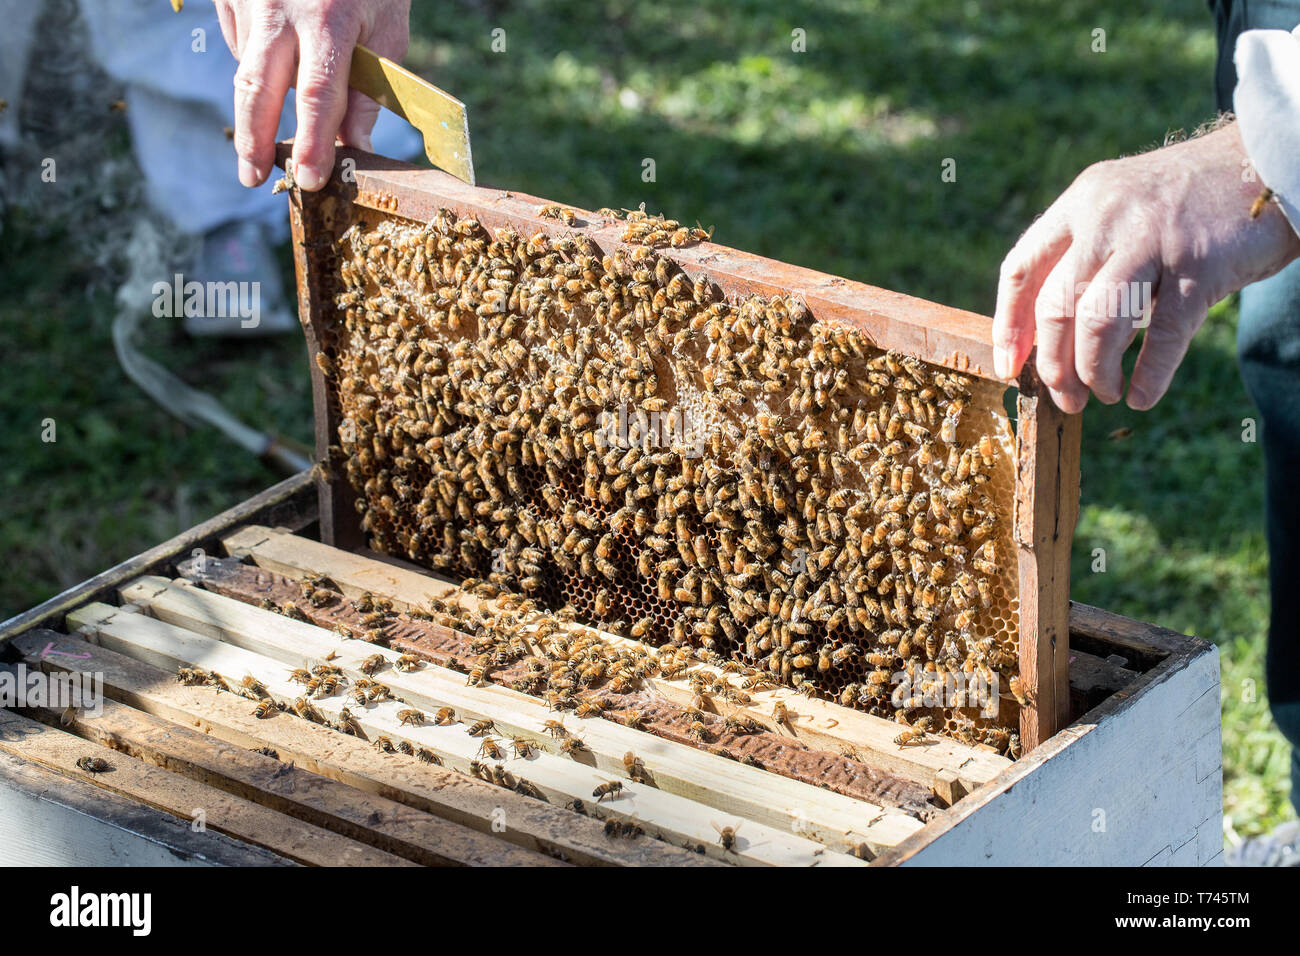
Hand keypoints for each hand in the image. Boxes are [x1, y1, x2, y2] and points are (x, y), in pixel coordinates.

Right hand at [213, 0, 411, 190]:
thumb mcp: (387, 27)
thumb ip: (368, 90)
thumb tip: (356, 147)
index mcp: (329, 20)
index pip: (318, 95)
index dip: (314, 143)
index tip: (310, 179)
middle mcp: (280, 10)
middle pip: (258, 90)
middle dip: (253, 141)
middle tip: (252, 178)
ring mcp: (249, 0)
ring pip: (247, 69)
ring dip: (264, 98)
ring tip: (288, 92)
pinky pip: (239, 42)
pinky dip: (260, 60)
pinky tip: (282, 47)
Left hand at [993, 123, 1299, 411]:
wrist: (1266, 161)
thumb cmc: (1186, 202)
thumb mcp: (1120, 207)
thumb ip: (1083, 254)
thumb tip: (1047, 337)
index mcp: (1080, 203)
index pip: (1022, 269)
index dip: (1010, 325)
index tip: (1009, 367)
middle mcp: (1108, 217)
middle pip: (1056, 306)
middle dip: (1054, 365)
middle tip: (1067, 398)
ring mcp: (1154, 238)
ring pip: (1098, 322)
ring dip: (1094, 372)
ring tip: (1105, 394)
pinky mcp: (1201, 264)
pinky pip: (1164, 335)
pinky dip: (1149, 375)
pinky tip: (1141, 398)